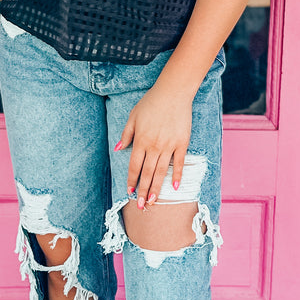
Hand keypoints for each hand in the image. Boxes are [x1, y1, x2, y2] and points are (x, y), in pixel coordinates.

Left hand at [116, 84, 191, 208]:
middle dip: (143, 191)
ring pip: (161, 172)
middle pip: (147, 173)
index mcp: (140, 140)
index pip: (134, 166)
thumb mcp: (133, 116)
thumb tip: (118, 148)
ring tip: (154, 201)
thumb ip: (126, 134)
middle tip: (141, 206)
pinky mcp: (182, 143)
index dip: (132, 180)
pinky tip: (175, 187)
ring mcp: (169, 146)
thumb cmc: (151, 103)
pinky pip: (179, 163)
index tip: (130, 191)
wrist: (173, 93)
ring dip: (157, 188)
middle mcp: (154, 146)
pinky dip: (177, 176)